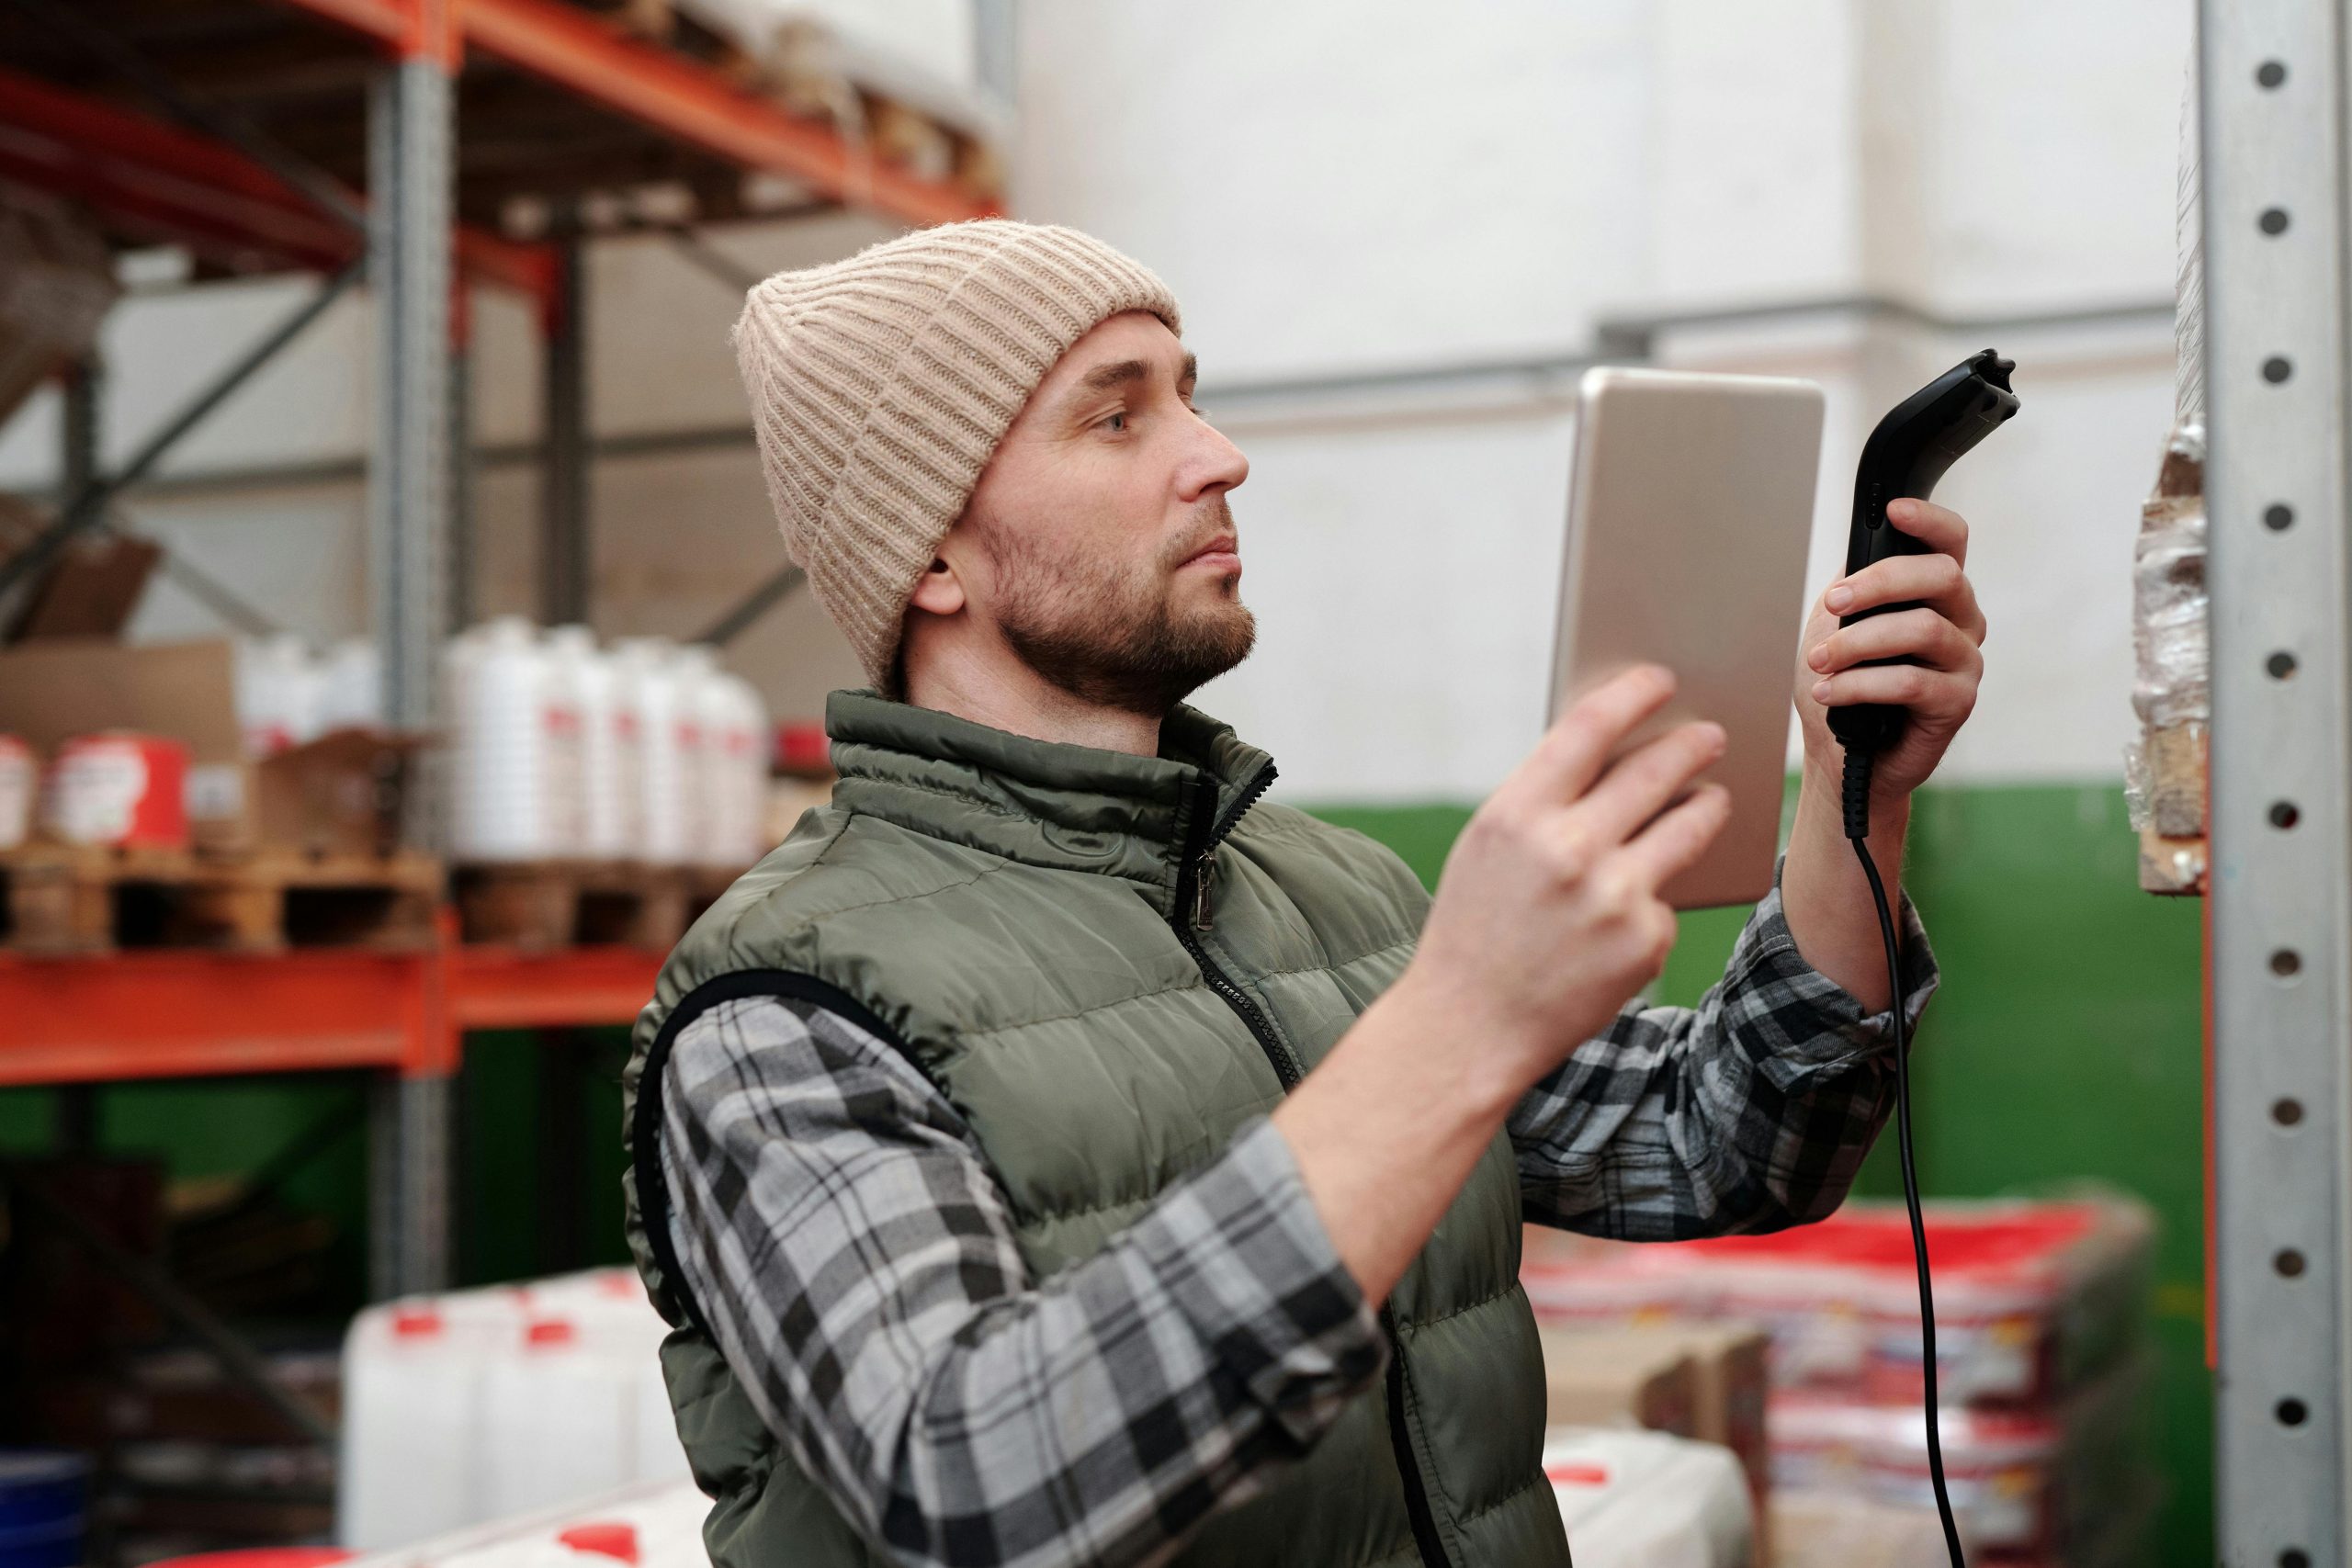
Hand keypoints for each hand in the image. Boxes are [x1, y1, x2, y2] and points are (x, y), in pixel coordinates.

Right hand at [1402, 664, 1730, 1095]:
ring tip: (1713, 797)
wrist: (1468, 1026)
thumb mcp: (1490, 847)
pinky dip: (1654, 899)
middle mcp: (1568, 849)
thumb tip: (1619, 749)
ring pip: (1690, 826)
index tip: (1659, 678)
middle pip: (1655, 769)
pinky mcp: (1645, 941)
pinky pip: (1666, 898)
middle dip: (1691, 744)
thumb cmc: (1476, 926)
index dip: (1633, 693)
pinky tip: (1629, 912)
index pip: (1590, 726)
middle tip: (1711, 734)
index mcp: (1516, 814)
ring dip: (1708, 803)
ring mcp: (1613, 897)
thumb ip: (1545, 799)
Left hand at [1795, 498, 1986, 801]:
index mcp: (1937, 592)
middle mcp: (1961, 620)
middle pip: (1941, 575)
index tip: (1894, 511)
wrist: (1841, 753)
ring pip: (1922, 629)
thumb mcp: (1840, 623)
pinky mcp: (1958, 703)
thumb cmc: (1845, 683)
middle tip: (1832, 604)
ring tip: (1818, 661)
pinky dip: (1861, 684)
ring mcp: (1964, 661)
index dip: (1929, 520)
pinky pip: (1911, 682)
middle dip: (1878, 583)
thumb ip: (1854, 585)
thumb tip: (1854, 559)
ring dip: (1858, 642)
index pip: (1952, 541)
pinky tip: (1830, 692)